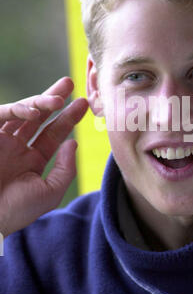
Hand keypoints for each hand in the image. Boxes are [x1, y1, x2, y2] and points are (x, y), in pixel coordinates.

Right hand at [0, 77, 88, 237]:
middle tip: (70, 83)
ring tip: (60, 98)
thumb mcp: (49, 193)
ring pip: (23, 113)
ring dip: (40, 102)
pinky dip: (18, 111)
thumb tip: (73, 143)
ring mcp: (1, 141)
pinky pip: (2, 115)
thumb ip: (65, 169)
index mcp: (31, 161)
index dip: (68, 118)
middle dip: (54, 99)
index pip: (53, 135)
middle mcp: (17, 148)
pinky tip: (35, 112)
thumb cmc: (15, 210)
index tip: (83, 104)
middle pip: (39, 117)